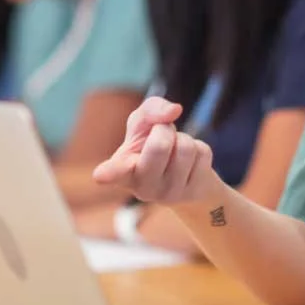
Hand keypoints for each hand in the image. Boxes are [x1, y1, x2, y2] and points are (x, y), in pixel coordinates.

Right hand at [90, 97, 218, 203]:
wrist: (185, 177)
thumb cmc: (154, 145)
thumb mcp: (144, 125)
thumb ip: (150, 110)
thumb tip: (174, 110)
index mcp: (122, 172)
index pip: (114, 173)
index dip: (109, 172)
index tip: (101, 175)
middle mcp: (143, 188)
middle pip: (161, 145)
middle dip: (165, 129)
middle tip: (162, 137)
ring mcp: (170, 194)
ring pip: (186, 147)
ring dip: (183, 139)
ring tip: (175, 152)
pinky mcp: (195, 193)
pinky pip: (203, 153)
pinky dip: (199, 148)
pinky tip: (190, 163)